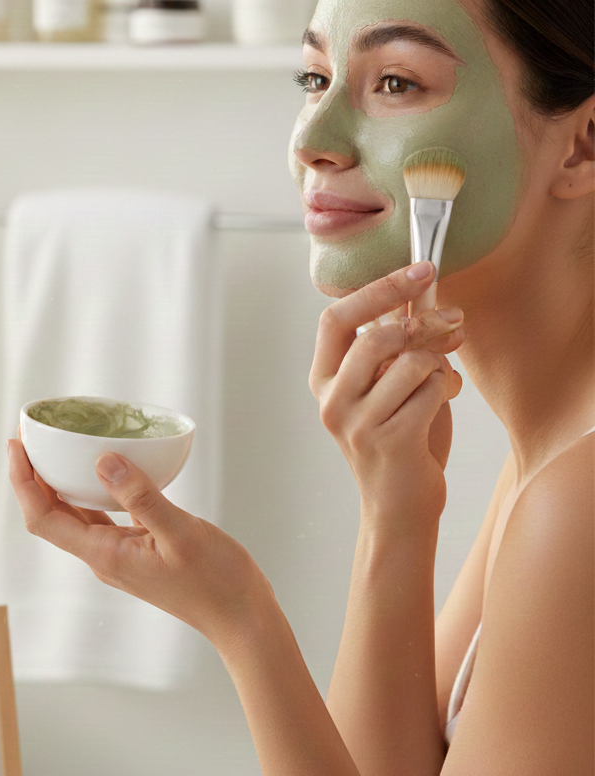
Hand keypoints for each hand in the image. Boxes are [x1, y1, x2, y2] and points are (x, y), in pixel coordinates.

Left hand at [8, 437, 263, 645]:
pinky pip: (102, 516)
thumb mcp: (182, 533)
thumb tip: (102, 461)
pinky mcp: (137, 549)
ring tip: (54, 448)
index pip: (43, 518)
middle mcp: (103, 556)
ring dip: (58, 483)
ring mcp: (119, 554)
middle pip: (51, 515)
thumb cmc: (216, 582)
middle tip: (28, 436)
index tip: (17, 445)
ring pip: (75, 515)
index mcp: (104, 555)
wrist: (240, 616)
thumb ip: (141, 497)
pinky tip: (103, 469)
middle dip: (33, 477)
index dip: (23, 482)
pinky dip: (93, 491)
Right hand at [309, 262, 465, 535]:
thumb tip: (425, 298)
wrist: (399, 507)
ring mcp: (356, 423)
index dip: (379, 289)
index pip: (336, 318)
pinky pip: (430, 391)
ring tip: (441, 383)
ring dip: (438, 367)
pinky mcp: (388, 441)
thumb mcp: (387, 387)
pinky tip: (442, 403)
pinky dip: (446, 390)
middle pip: (376, 337)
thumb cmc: (398, 439)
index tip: (421, 270)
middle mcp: (331, 399)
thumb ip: (396, 348)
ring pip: (410, 363)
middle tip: (454, 323)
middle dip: (424, 324)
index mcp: (324, 379)